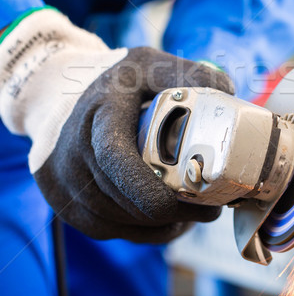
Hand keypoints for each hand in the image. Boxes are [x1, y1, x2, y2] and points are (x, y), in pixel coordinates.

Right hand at [0, 8, 233, 242]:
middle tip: (213, 208)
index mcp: (100, 113)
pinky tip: (170, 221)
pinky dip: (145, 230)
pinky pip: (110, 229)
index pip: (114, 155)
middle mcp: (74, 151)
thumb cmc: (117, 84)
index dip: (146, 185)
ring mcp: (65, 182)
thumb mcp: (151, 65)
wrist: (62, 100)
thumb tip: (229, 93)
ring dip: (161, 223)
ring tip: (197, 214)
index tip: (188, 195)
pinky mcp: (67, 205)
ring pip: (120, 220)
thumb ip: (190, 73)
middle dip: (173, 210)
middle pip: (123, 198)